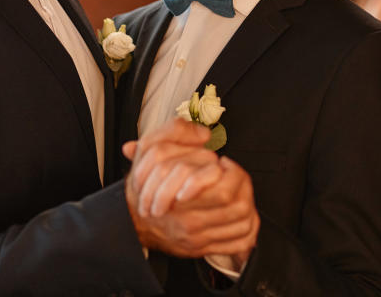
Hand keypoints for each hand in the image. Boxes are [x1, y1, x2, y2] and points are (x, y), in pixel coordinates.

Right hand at [124, 120, 258, 258]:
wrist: (133, 221)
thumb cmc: (144, 187)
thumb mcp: (150, 151)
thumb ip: (175, 133)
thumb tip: (203, 133)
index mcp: (181, 199)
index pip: (224, 191)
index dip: (232, 172)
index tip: (223, 163)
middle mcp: (191, 222)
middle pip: (238, 206)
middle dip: (243, 185)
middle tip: (233, 174)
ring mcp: (199, 238)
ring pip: (241, 221)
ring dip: (247, 202)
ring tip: (238, 189)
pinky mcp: (204, 249)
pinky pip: (239, 242)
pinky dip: (247, 227)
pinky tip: (242, 213)